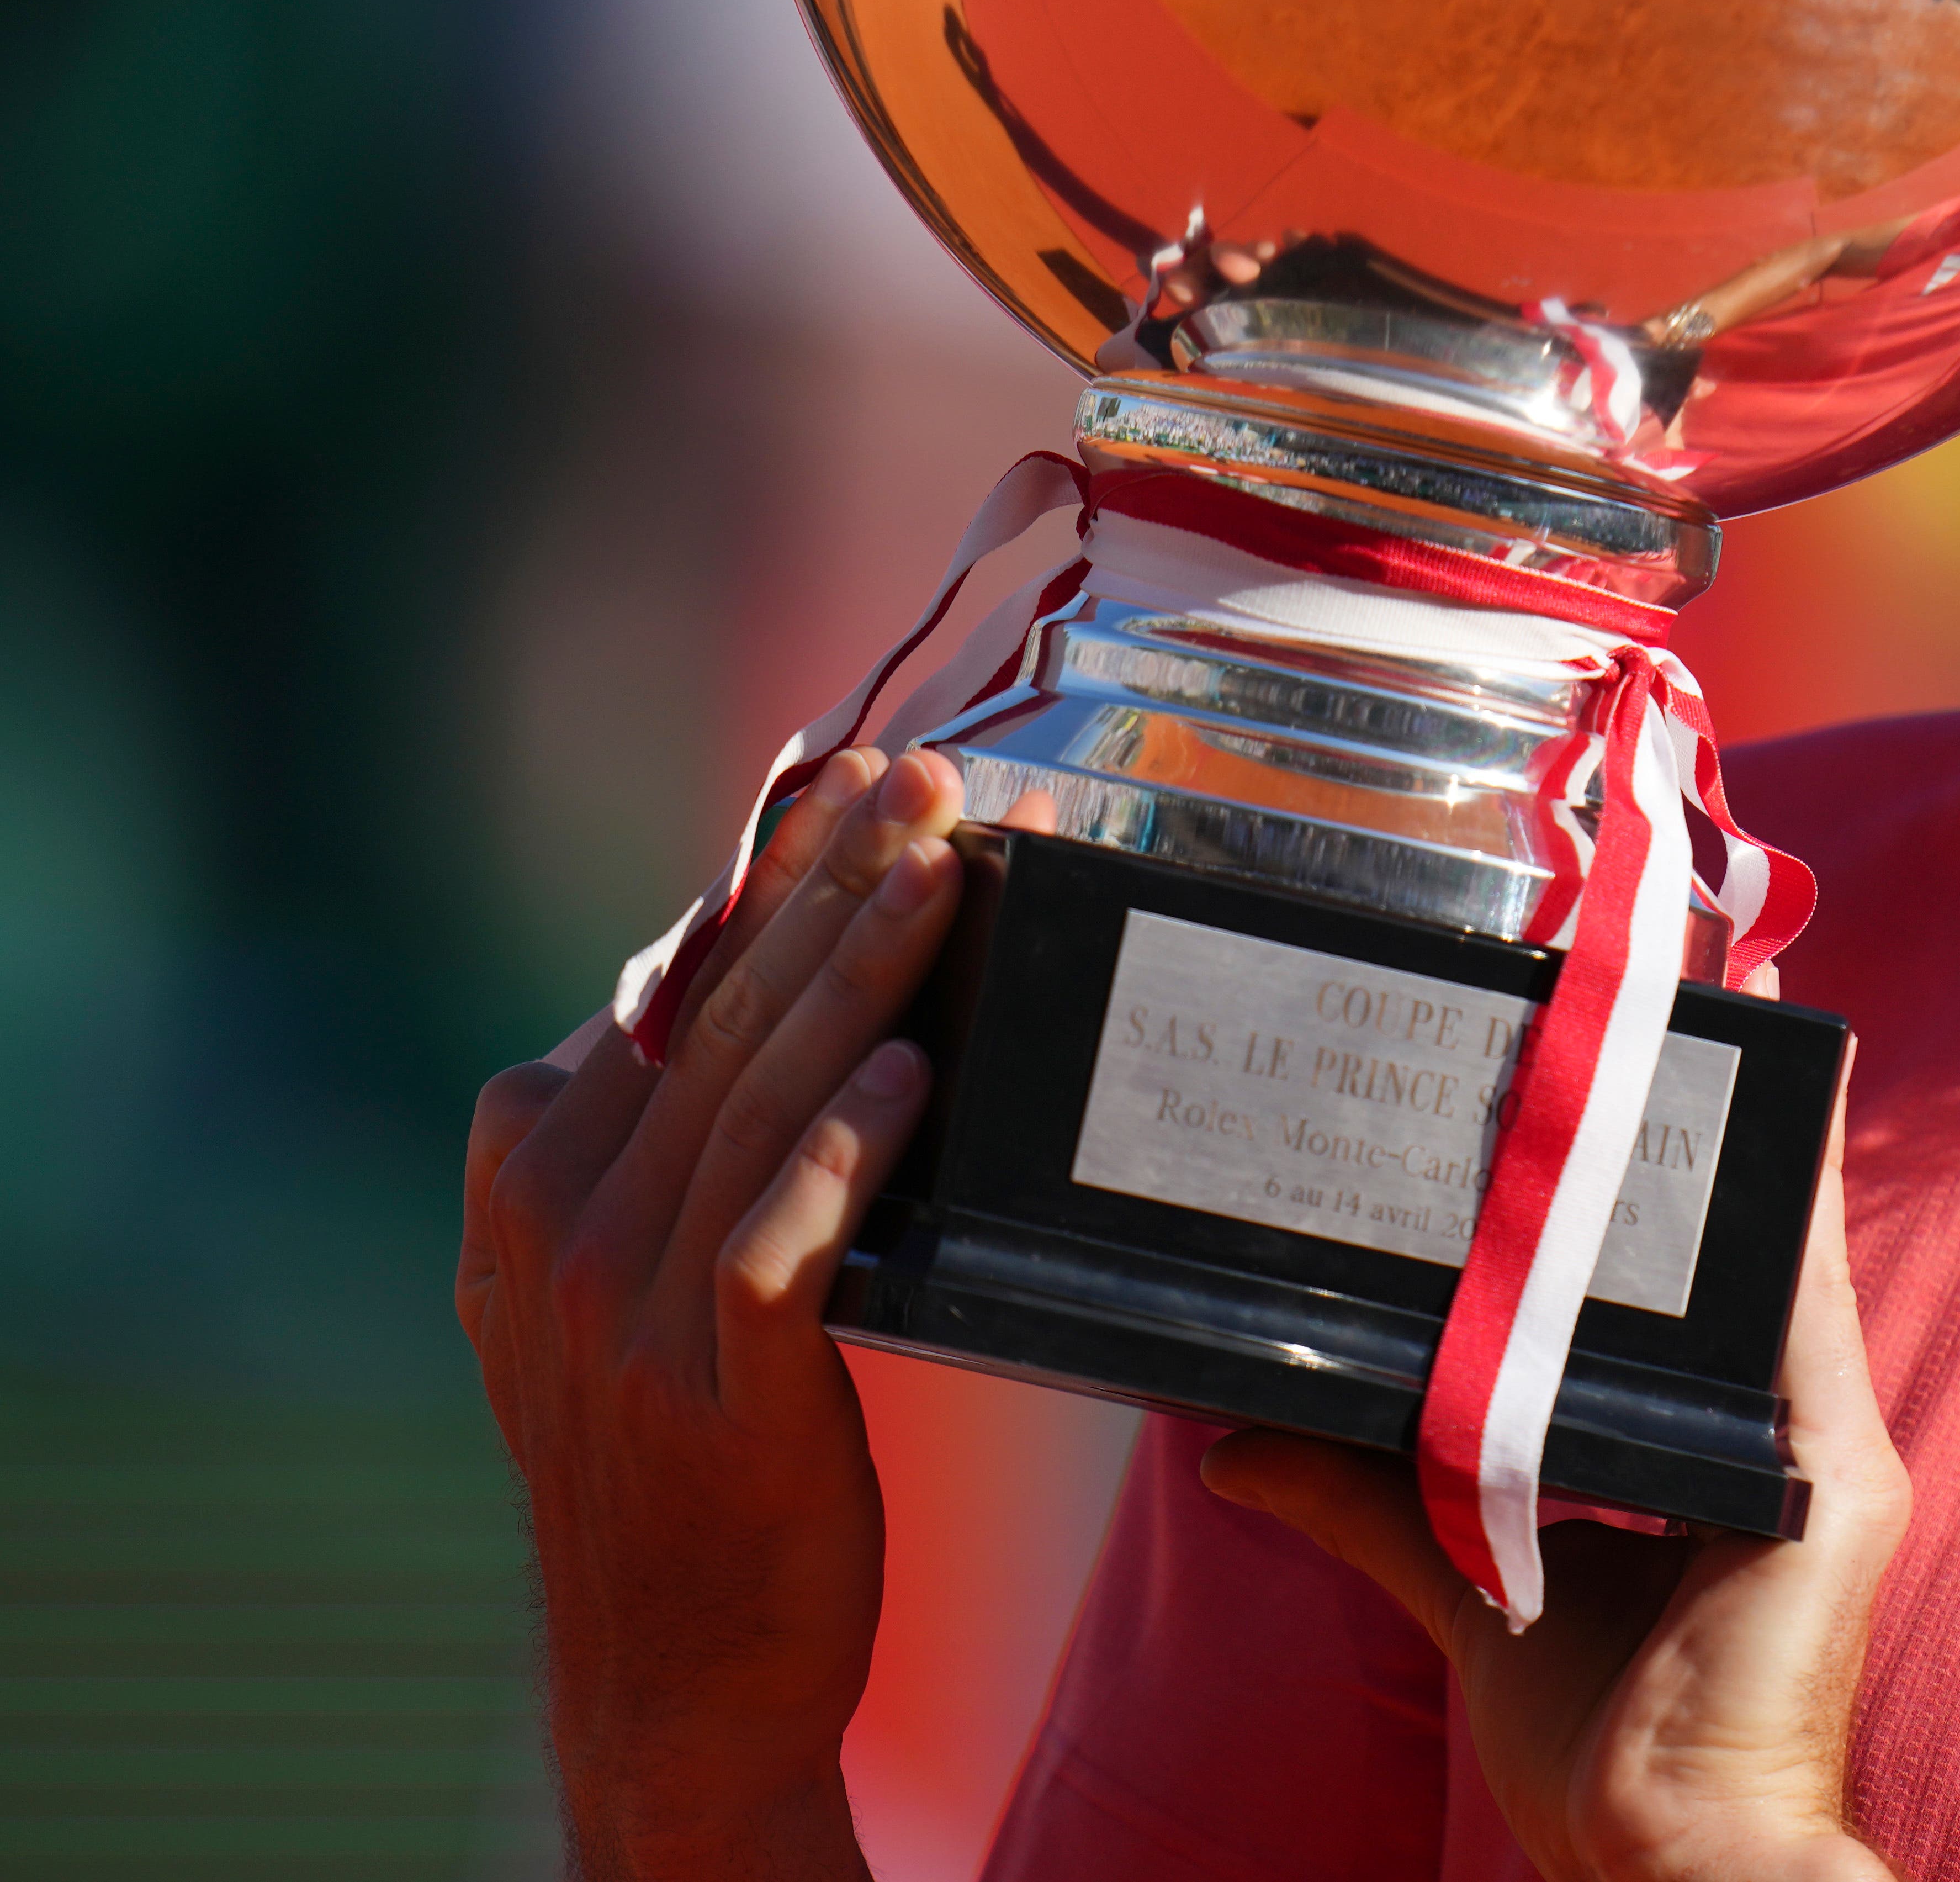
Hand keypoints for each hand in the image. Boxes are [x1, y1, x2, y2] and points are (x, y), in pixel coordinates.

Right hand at [456, 747, 973, 1881]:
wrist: (670, 1675)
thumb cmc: (679, 1451)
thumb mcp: (618, 1277)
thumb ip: (651, 1142)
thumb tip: (716, 979)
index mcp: (527, 1176)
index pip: (668, 987)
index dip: (763, 874)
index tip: (850, 774)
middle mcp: (557, 1228)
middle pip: (717, 1017)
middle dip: (825, 878)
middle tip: (926, 775)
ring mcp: (625, 1315)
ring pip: (754, 1102)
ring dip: (855, 972)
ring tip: (942, 870)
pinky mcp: (714, 1394)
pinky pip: (776, 1246)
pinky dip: (841, 1152)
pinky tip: (911, 1072)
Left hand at [1204, 1078, 1911, 1881]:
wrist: (1668, 1858)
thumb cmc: (1602, 1753)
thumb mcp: (1466, 1587)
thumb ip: (1372, 1503)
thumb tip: (1236, 1448)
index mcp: (1720, 1459)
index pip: (1682, 1297)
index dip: (1652, 1192)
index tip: (1604, 1082)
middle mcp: (1783, 1441)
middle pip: (1728, 1264)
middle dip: (1692, 1143)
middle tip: (1645, 1004)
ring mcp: (1825, 1458)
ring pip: (1776, 1267)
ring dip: (1748, 1145)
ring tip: (1710, 1014)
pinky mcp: (1842, 1484)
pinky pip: (1811, 1319)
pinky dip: (1792, 1218)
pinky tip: (1782, 1122)